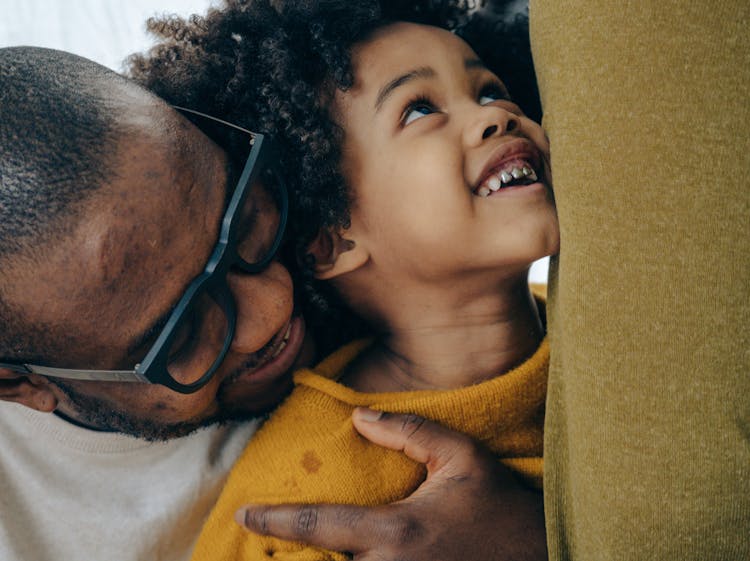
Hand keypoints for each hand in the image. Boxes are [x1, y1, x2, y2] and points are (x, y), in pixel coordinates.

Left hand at [235, 408, 547, 560]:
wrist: (541, 556)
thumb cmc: (499, 507)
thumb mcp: (462, 458)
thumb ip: (410, 431)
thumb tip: (360, 417)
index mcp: (395, 531)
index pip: (319, 524)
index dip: (275, 519)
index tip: (245, 512)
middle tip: (260, 549)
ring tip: (290, 556)